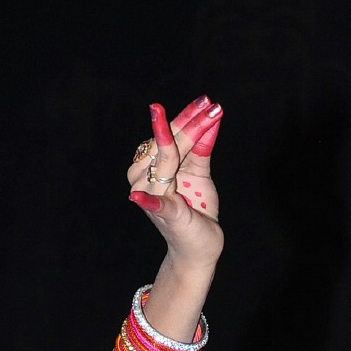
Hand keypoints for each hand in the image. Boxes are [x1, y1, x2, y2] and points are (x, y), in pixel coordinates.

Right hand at [127, 96, 223, 269]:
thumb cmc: (196, 210)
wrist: (198, 249)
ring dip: (179, 141)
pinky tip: (139, 197)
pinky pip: (154, 205)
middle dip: (189, 124)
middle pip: (166, 144)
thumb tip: (211, 117)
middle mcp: (147, 178)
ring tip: (204, 121)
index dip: (186, 117)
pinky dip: (148, 201)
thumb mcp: (200, 174)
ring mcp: (153, 196)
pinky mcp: (164, 215)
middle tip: (210, 106)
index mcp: (155, 166)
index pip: (169, 136)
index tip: (205, 101)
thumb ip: (201, 148)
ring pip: (161, 162)